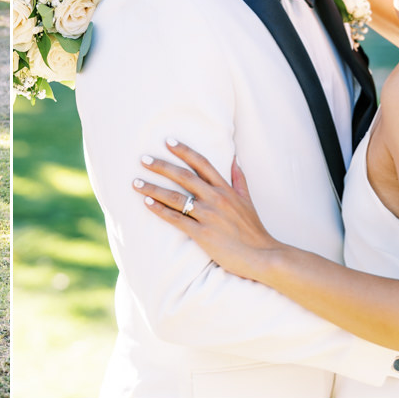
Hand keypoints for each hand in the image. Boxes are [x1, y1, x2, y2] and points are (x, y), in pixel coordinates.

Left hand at [132, 139, 279, 280]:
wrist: (262, 256)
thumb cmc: (254, 231)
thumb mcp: (248, 201)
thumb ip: (239, 179)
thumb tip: (235, 159)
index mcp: (225, 189)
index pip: (202, 163)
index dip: (184, 150)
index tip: (168, 141)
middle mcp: (215, 198)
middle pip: (183, 176)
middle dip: (161, 166)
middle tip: (143, 159)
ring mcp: (208, 215)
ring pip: (175, 197)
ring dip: (153, 188)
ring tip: (136, 182)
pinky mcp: (202, 233)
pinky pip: (176, 218)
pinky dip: (160, 209)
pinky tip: (146, 203)